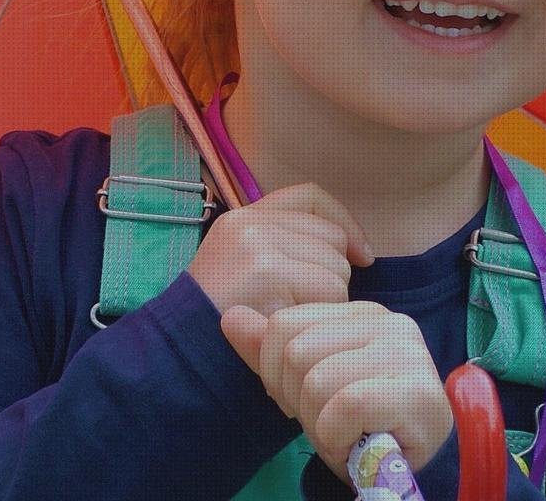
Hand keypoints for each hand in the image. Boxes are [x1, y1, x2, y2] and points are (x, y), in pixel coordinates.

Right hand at [186, 183, 374, 317]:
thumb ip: (285, 246)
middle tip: (300, 306)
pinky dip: (320, 317)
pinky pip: (328, 293)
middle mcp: (251, 222)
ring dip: (327, 302)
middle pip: (332, 237)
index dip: (344, 221)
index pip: (310, 196)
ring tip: (290, 318)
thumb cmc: (223, 319)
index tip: (362, 255)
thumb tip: (353, 249)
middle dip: (331, 275)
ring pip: (336, 268)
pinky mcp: (268, 272)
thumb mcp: (243, 267)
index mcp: (244, 217)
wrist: (184, 349)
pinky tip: (291, 328)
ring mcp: (258, 244)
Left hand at [221, 301, 453, 485]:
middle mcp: (387, 321)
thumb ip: (268, 351)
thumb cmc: (355, 422)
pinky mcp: (418, 391)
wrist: (404, 471)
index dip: (273, 372)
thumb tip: (230, 317)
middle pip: (295, 352)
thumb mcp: (304, 383)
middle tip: (324, 422)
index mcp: (357, 312)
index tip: (297, 401)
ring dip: (319, 425)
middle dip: (296, 400)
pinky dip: (337, 438)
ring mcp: (407, 352)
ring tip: (342, 435)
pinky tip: (354, 445)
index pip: (282, 324)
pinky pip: (345, 406)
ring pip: (316, 380)